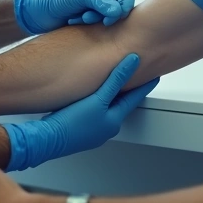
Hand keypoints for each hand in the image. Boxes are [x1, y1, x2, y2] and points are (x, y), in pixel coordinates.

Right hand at [3, 53, 159, 170]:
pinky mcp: (80, 130)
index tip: (155, 76)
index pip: (134, 98)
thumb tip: (133, 62)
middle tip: (135, 77)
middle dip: (127, 91)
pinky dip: (96, 102)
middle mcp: (106, 127)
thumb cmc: (72, 123)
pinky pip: (94, 112)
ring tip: (112, 84)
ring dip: (110, 96)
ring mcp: (93, 130)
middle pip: (121, 104)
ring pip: (106, 108)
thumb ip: (116, 79)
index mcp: (114, 120)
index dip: (144, 85)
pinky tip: (89, 97)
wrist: (47, 140)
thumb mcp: (98, 98)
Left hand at [14, 0, 135, 34]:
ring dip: (96, 20)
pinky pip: (99, 26)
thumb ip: (100, 0)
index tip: (114, 16)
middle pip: (119, 7)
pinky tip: (74, 21)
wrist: (38, 13)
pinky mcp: (90, 20)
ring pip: (109, 18)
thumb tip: (118, 11)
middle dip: (107, 15)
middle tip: (91, 18)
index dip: (124, 5)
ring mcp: (95, 8)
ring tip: (80, 19)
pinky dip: (89, 25)